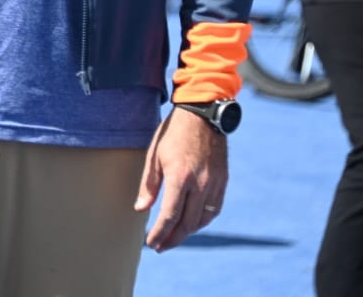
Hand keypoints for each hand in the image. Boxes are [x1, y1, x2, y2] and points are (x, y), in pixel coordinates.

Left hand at [136, 106, 227, 251]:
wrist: (202, 116)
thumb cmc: (172, 134)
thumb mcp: (154, 156)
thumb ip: (148, 185)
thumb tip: (140, 209)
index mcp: (180, 178)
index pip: (170, 216)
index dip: (160, 233)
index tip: (152, 243)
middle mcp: (200, 185)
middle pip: (187, 224)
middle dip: (173, 238)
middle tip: (160, 246)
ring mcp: (213, 184)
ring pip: (202, 220)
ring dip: (187, 232)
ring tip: (173, 236)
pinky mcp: (222, 182)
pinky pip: (214, 209)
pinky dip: (202, 221)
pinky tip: (191, 223)